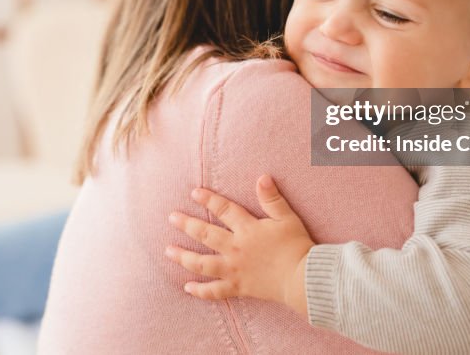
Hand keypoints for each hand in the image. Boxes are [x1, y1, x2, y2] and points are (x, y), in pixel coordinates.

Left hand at [165, 175, 314, 317]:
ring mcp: (234, 269)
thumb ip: (272, 199)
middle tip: (172, 218)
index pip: (224, 209)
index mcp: (247, 229)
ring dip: (183, 257)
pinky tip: (187, 288)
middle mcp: (236, 248)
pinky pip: (214, 291)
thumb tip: (262, 178)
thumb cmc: (296, 246)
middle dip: (186, 224)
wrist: (301, 278)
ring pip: (202, 263)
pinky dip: (200, 291)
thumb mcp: (287, 218)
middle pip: (205, 234)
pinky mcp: (238, 287)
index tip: (194, 193)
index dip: (208, 200)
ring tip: (168, 251)